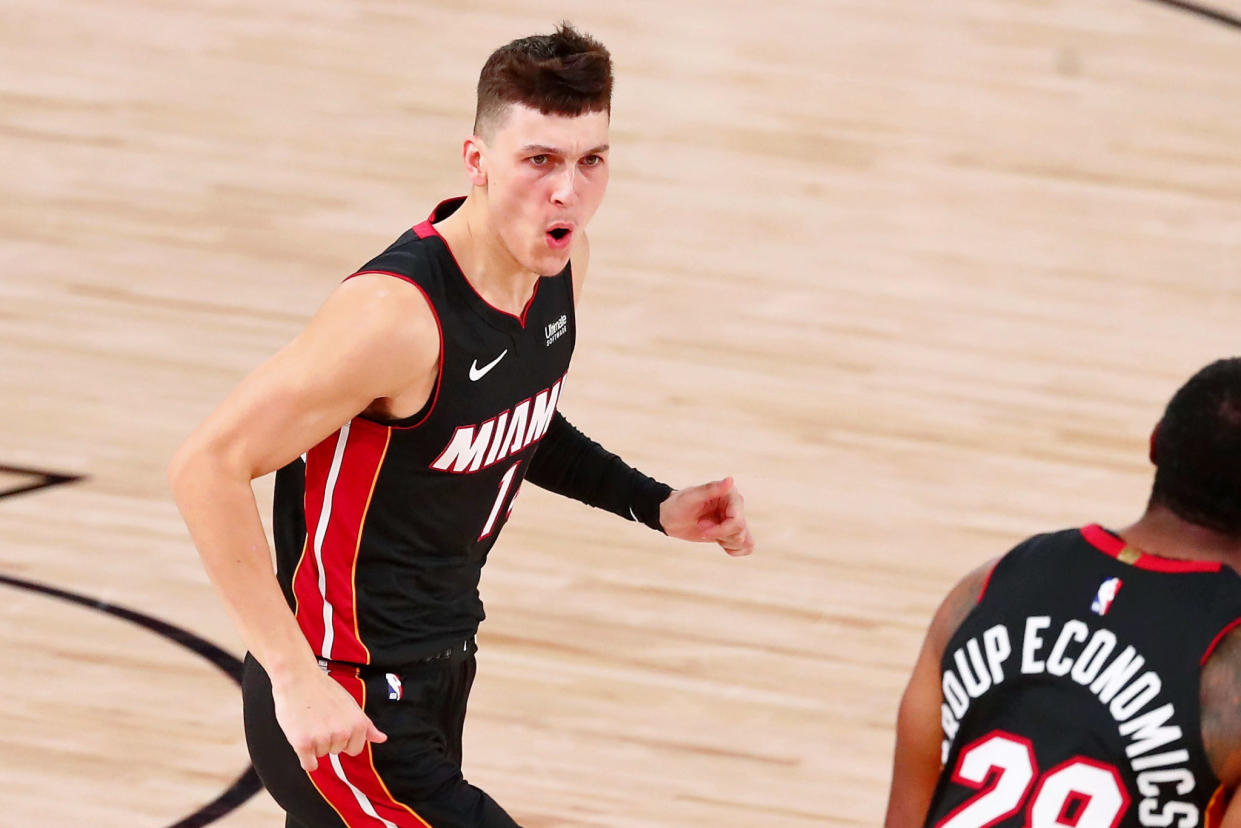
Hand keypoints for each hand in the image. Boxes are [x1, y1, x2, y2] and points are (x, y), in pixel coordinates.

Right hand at [271, 665, 387, 771]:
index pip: (355, 749)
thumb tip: (382, 739)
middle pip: (336, 752)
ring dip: (314, 744)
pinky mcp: (303, 743)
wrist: (298, 677)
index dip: (344, 740)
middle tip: (319, 719)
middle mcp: (343, 733)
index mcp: (357, 724)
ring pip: (321, 755)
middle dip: (328, 740)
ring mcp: (323, 738)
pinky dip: (306, 759)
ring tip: (309, 722)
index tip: (334, 725)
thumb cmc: (324, 690)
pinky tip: (302, 741)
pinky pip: (309, 765)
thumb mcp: (351, 705)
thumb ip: (366, 725)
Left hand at [659, 476, 753, 555]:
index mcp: (730, 494)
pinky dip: (733, 550)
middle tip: (702, 526)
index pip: (737, 520)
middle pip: (740, 532)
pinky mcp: (733, 532)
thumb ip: (710, 489)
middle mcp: (736, 506)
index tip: (701, 526)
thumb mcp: (691, 497)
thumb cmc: (678, 505)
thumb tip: (730, 480)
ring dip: (725, 542)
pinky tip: (719, 542)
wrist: (670, 517)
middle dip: (719, 535)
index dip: (720, 530)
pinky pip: (747, 547)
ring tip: (709, 531)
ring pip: (745, 541)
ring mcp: (735, 520)